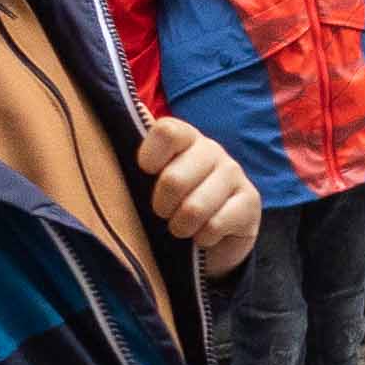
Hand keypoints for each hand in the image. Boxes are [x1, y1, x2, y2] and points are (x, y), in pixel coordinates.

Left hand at [135, 114, 260, 268]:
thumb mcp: (150, 184)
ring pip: (195, 207)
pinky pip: (216, 224)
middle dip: (162, 207)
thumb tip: (114, 123)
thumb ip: (139, 162)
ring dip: (182, 227)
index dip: (150, 155)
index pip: (166, 131)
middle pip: (174, 178)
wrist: (210, 241)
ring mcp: (234, 173)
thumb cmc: (172, 206)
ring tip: (182, 228)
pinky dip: (203, 238)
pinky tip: (205, 235)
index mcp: (184, 137)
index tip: (146, 173)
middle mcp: (211, 150)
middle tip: (163, 213)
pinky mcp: (250, 200)